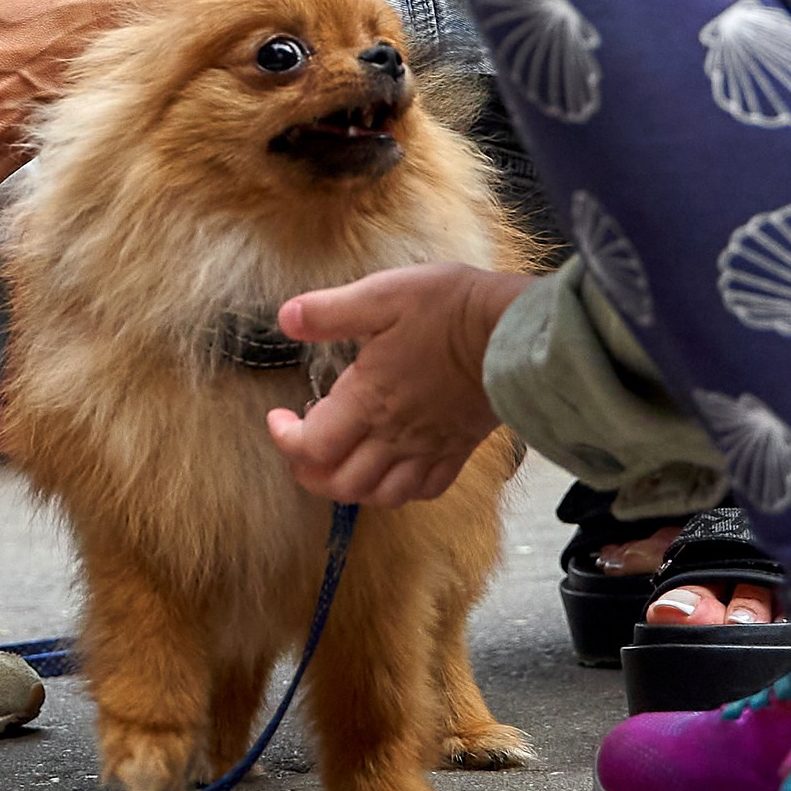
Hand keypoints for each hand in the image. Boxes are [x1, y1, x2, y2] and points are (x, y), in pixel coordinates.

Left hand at [265, 264, 526, 507]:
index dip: (285, 440)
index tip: (278, 417)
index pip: (311, 447)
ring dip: (350, 487)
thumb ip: (329, 311)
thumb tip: (285, 318)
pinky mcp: (458, 450)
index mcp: (368, 400)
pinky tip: (393, 470)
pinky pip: (424, 491)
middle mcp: (394, 435)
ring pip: (379, 496)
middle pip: (340, 483)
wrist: (512, 330)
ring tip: (341, 460)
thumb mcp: (383, 294)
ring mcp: (428, 448)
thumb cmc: (448, 308)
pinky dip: (399, 491)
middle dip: (310, 472)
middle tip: (302, 444)